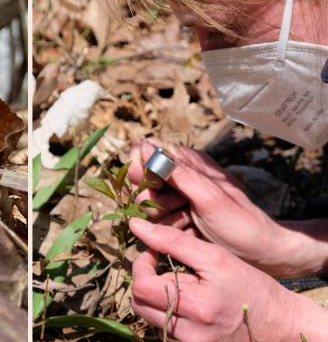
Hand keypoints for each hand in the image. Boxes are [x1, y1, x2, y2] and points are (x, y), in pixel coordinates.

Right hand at [128, 139, 327, 276]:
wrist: (261, 255)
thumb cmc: (241, 223)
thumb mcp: (209, 196)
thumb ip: (177, 172)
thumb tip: (144, 147)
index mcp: (189, 162)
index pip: (146, 150)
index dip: (140, 166)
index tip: (147, 184)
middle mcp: (180, 176)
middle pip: (141, 180)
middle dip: (150, 198)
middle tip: (175, 208)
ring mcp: (177, 198)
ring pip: (145, 203)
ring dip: (159, 217)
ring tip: (186, 222)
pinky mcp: (176, 218)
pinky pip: (154, 222)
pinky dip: (164, 229)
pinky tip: (186, 233)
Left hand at [129, 217, 327, 341]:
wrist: (279, 323)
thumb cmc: (249, 285)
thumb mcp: (215, 257)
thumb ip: (173, 241)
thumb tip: (137, 226)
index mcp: (197, 307)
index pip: (142, 287)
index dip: (141, 265)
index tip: (154, 252)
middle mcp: (190, 334)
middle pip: (139, 304)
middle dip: (144, 280)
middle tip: (162, 265)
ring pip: (148, 316)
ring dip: (155, 295)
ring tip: (178, 283)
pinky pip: (163, 327)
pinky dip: (166, 310)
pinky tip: (186, 300)